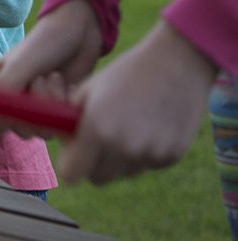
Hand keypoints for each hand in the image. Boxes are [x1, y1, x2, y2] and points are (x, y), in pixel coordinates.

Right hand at [0, 0, 103, 139]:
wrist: (78, 31)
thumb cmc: (43, 43)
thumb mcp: (18, 66)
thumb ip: (2, 93)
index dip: (3, 122)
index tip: (17, 103)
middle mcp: (15, 103)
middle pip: (20, 130)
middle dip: (34, 106)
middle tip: (41, 78)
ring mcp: (38, 108)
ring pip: (43, 129)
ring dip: (52, 102)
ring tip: (55, 77)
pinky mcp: (59, 110)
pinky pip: (63, 124)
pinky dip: (67, 105)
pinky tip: (69, 86)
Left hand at [58, 20, 217, 183]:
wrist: (177, 62)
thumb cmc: (124, 72)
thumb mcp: (86, 91)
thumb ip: (70, 122)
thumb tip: (63, 145)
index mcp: (96, 130)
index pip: (71, 174)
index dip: (70, 164)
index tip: (74, 153)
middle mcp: (123, 148)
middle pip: (97, 178)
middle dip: (93, 164)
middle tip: (97, 141)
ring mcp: (150, 154)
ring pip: (123, 173)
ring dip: (119, 159)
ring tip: (126, 126)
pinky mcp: (171, 157)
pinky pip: (147, 165)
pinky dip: (143, 153)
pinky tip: (149, 125)